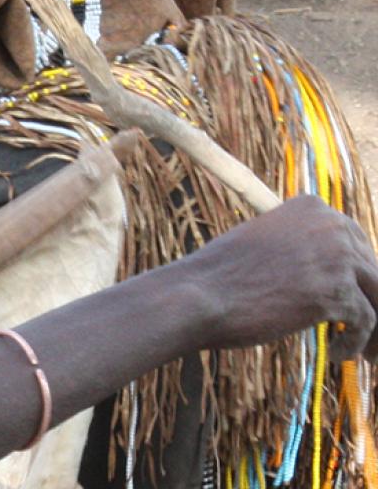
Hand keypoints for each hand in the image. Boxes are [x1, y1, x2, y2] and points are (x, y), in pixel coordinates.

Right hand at [186, 196, 377, 359]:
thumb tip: (332, 272)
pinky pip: (365, 324)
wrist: (201, 293)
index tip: (356, 299)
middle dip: (371, 302)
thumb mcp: (266, 241)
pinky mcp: (337, 294)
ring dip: (373, 330)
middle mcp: (330, 225)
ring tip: (365, 351)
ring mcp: (336, 258)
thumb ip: (302, 245)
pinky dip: (355, 344)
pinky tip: (336, 353)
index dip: (359, 276)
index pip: (358, 243)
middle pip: (373, 271)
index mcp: (312, 207)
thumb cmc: (224, 273)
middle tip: (363, 331)